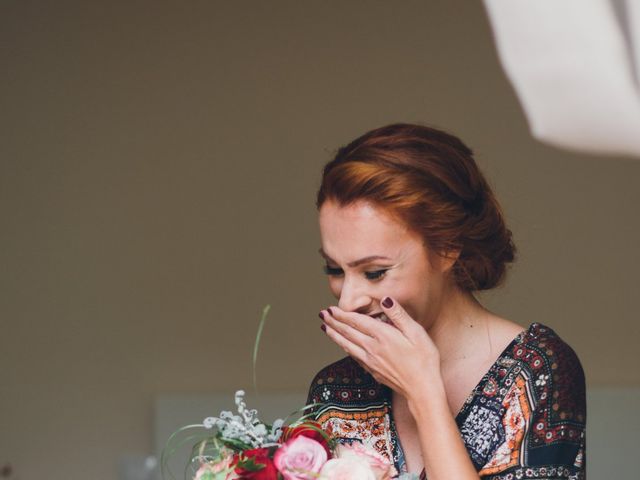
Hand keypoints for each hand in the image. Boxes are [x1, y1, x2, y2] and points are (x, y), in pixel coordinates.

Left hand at [319, 296, 440, 397]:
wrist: (422, 390)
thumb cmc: (424, 360)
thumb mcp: (416, 332)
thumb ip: (398, 315)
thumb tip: (385, 299)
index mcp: (382, 335)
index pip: (356, 321)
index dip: (342, 314)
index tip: (331, 308)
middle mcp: (372, 348)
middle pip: (348, 332)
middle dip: (333, 322)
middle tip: (322, 314)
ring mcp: (371, 361)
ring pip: (347, 345)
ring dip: (334, 335)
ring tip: (325, 328)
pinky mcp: (373, 371)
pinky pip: (354, 357)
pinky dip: (345, 348)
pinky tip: (343, 346)